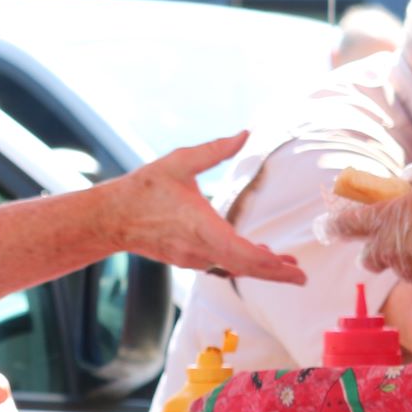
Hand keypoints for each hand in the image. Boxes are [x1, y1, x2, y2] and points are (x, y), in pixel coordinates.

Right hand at [107, 133, 303, 284]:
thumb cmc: (143, 189)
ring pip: (233, 267)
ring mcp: (192, 258)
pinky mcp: (186, 259)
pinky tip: (257, 256)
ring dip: (260, 267)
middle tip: (301, 278)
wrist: (109, 217)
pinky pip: (220, 264)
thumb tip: (244, 133)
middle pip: (245, 269)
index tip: (293, 269)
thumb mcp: (180, 162)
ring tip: (285, 265)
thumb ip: (215, 149)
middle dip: (276, 274)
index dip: (271, 265)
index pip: (243, 255)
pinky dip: (241, 263)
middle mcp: (199, 249)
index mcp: (202, 228)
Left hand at [323, 156, 411, 292]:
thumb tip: (403, 184)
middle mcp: (388, 249)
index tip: (325, 226)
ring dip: (406, 255)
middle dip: (373, 250)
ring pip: (397, 266)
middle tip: (391, 238)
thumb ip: (409, 180)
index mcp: (383, 220)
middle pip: (366, 257)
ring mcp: (407, 271)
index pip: (343, 225)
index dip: (332, 225)